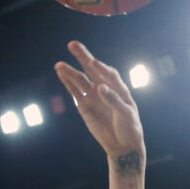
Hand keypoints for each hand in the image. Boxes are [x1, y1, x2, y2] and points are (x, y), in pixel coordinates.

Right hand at [54, 41, 144, 161]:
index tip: (94, 63)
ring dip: (70, 72)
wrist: (123, 144)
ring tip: (59, 65)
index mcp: (119, 88)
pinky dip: (68, 83)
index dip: (102, 68)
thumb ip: (114, 100)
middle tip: (73, 44)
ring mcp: (94, 96)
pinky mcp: (84, 106)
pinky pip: (75, 92)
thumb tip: (100, 87)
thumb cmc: (130, 128)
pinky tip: (61, 73)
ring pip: (80, 80)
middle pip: (92, 70)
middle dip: (83, 57)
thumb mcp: (126, 114)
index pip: (109, 74)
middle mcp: (105, 88)